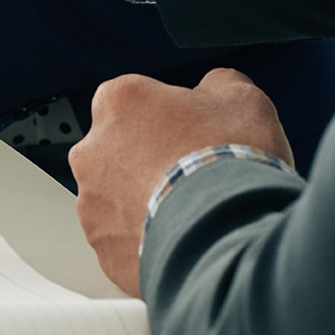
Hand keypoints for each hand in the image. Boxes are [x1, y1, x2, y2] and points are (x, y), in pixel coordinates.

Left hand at [69, 70, 292, 296]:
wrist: (230, 236)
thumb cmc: (230, 165)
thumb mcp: (241, 97)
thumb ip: (217, 85)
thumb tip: (216, 89)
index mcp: (118, 102)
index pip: (135, 99)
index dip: (168, 115)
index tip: (191, 130)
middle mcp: (92, 151)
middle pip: (120, 148)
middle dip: (150, 158)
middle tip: (193, 171)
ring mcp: (93, 204)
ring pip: (118, 197)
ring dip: (146, 200)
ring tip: (192, 210)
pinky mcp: (103, 249)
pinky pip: (124, 240)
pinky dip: (148, 240)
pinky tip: (184, 237)